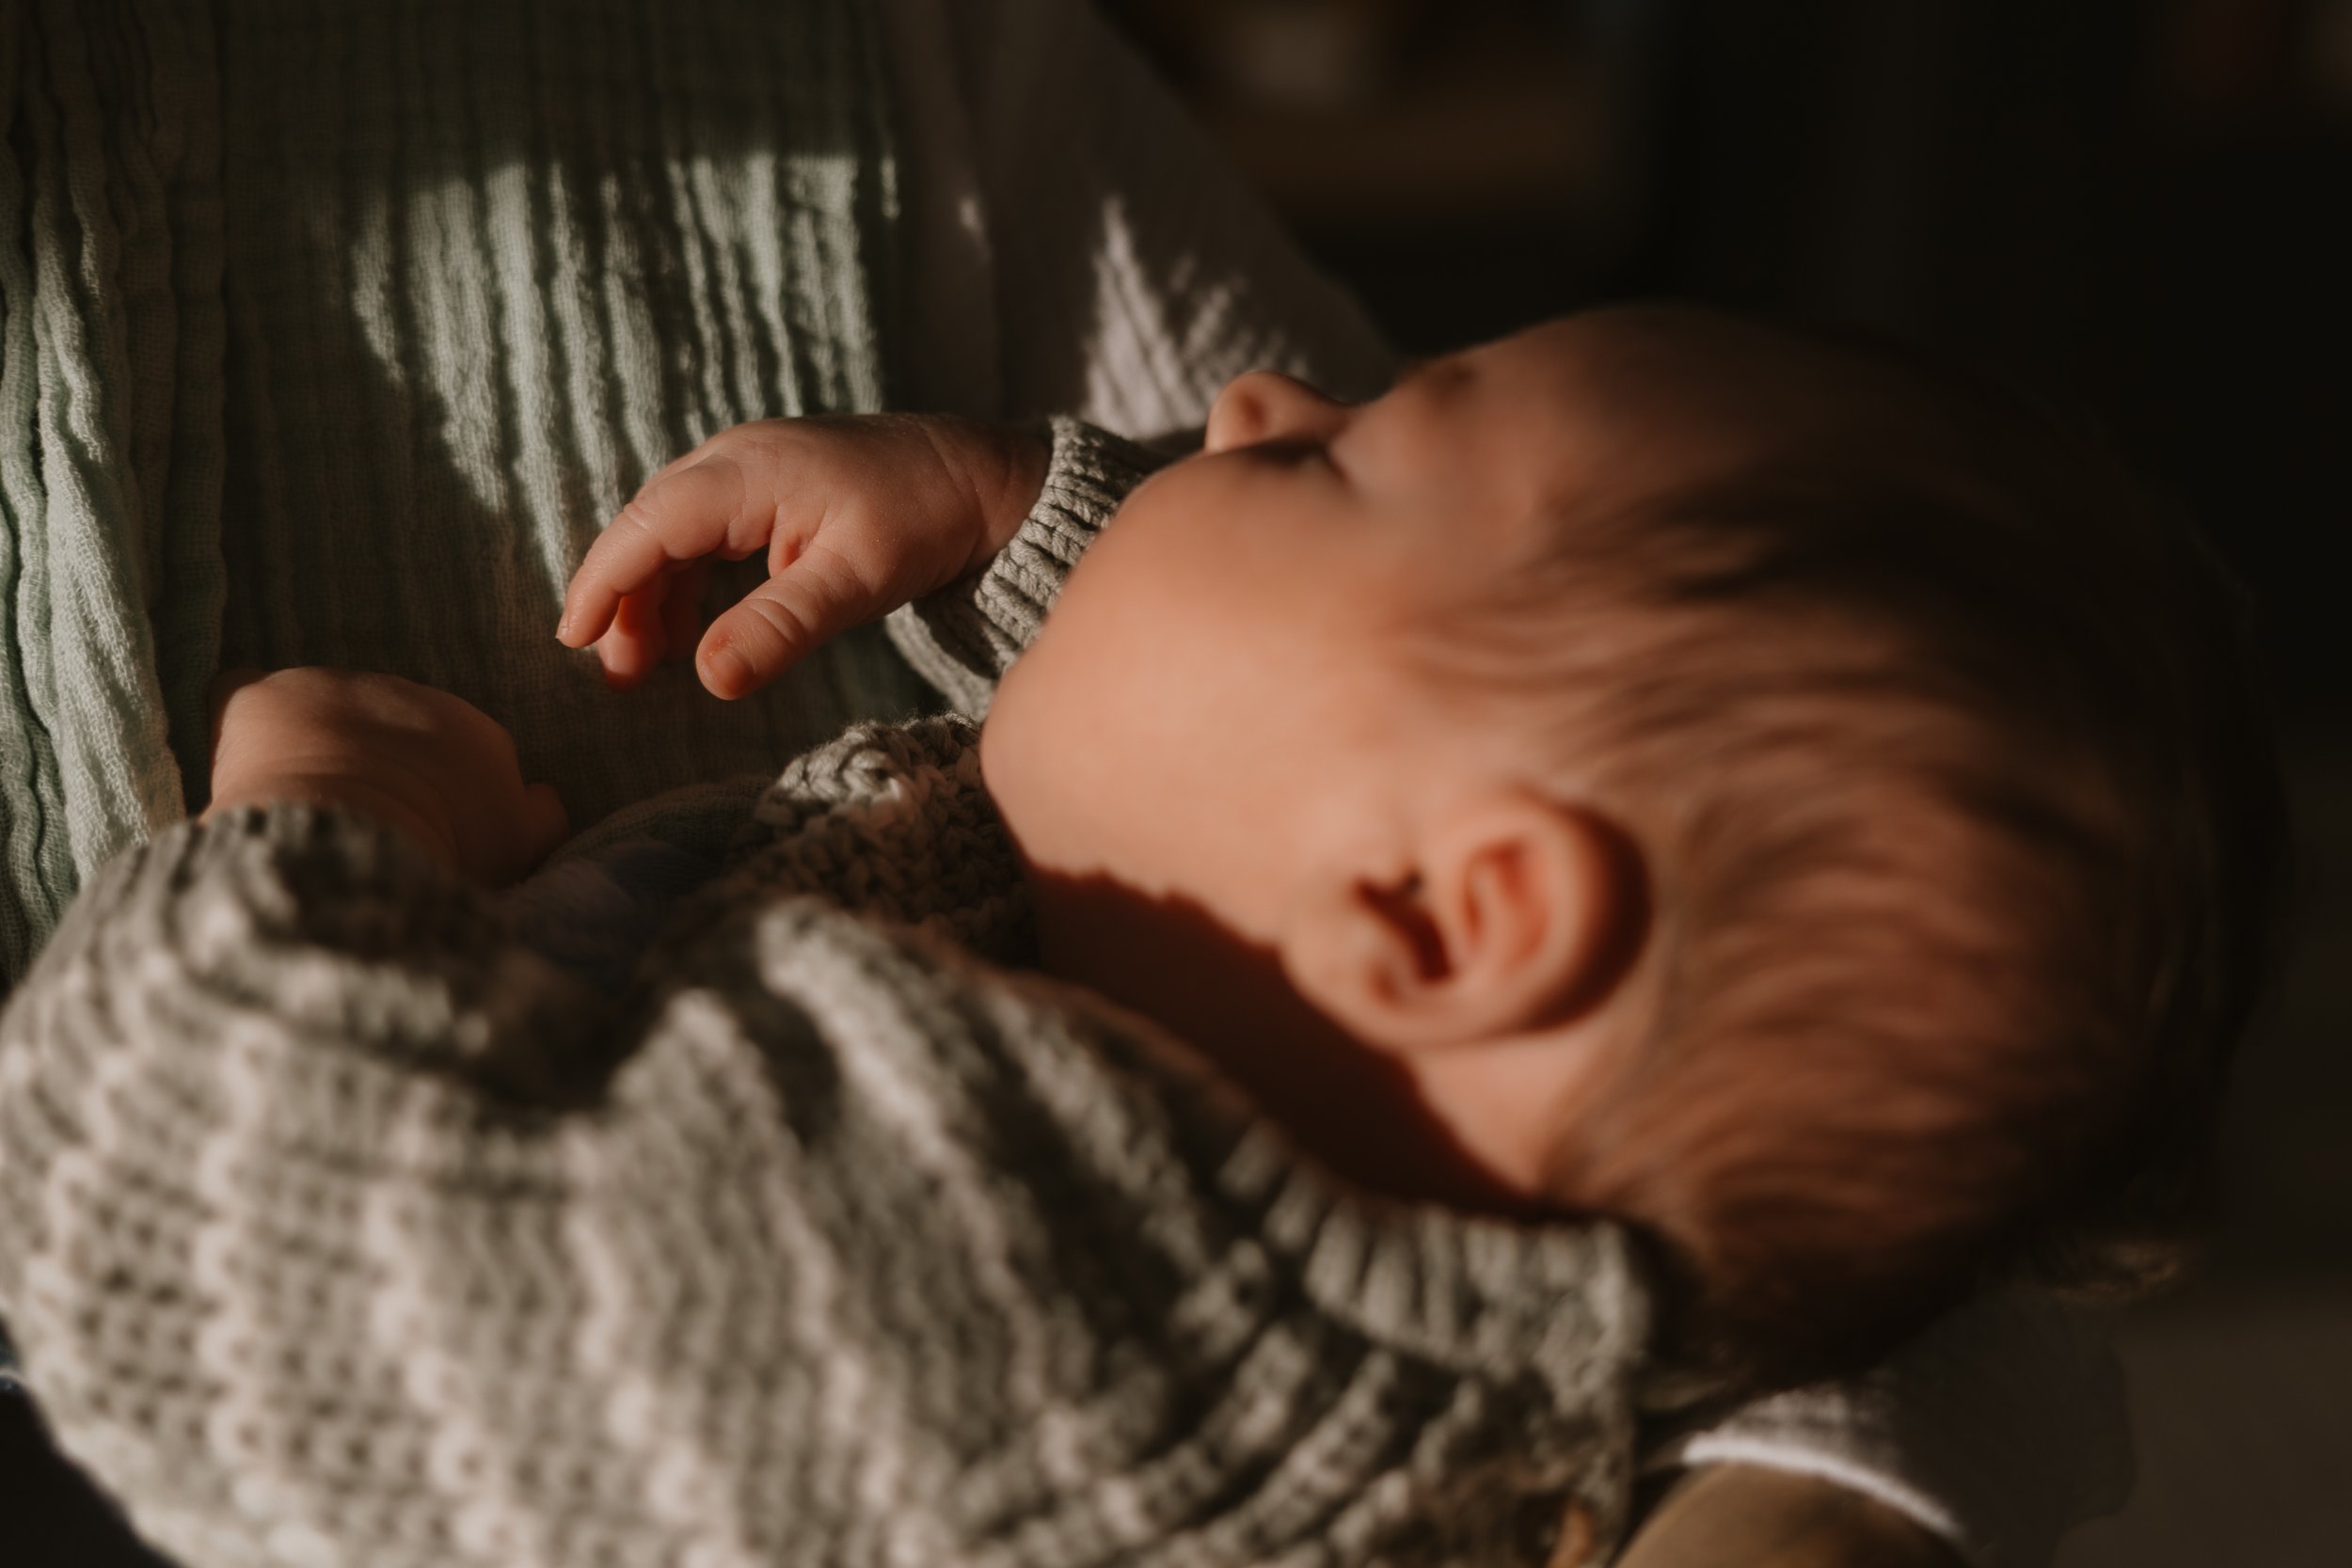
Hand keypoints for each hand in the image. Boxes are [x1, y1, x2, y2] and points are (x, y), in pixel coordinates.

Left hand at [204, 668, 570, 886]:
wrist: (351, 840)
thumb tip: (542, 793)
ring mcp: (335, 688)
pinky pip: (243, 693)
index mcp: (475, 732)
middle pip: (394, 727)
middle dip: (379, 762)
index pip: (462, 752)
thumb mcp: (520, 848)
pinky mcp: (264, 696)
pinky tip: (242, 762)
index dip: (441, 790)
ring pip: (325, 712)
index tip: (426, 828)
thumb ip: (542, 815)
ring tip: (300, 803)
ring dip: (317, 745)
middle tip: (361, 822)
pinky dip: (245, 723)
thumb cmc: (442, 852)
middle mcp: (410, 693)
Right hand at [555, 414, 1047, 698]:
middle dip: (621, 598)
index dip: (604, 581)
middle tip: (616, 674)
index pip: (649, 525)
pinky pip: (703, 532)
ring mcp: (751, 468)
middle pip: (648, 526)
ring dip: (651, 596)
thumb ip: (778, 627)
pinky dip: (686, 582)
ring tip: (645, 666)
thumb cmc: (926, 518)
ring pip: (671, 531)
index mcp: (748, 471)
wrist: (983, 477)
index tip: (574, 637)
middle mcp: (736, 459)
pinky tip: (692, 633)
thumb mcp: (855, 581)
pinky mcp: (768, 486)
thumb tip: (706, 679)